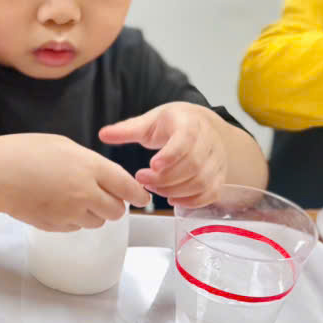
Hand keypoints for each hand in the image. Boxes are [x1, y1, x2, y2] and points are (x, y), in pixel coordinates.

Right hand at [0, 133, 150, 231]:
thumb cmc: (23, 154)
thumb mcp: (63, 146)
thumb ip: (88, 162)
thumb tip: (102, 175)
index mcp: (90, 167)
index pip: (127, 187)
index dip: (138, 194)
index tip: (142, 197)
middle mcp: (85, 193)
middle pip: (116, 210)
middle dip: (113, 205)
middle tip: (102, 196)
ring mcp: (71, 212)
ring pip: (97, 222)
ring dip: (92, 213)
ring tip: (71, 198)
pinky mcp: (57, 226)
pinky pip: (75, 227)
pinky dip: (72, 219)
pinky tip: (56, 204)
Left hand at [100, 103, 226, 207]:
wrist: (202, 125)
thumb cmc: (173, 124)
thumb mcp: (151, 121)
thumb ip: (128, 129)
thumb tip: (103, 134)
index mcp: (190, 123)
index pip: (187, 139)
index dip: (171, 154)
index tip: (152, 165)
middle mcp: (208, 141)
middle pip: (193, 165)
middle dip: (166, 177)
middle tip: (142, 179)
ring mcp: (216, 160)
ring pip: (202, 181)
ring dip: (175, 190)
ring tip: (153, 188)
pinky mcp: (219, 175)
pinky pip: (211, 193)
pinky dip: (192, 201)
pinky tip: (172, 199)